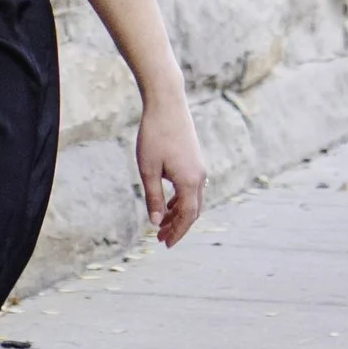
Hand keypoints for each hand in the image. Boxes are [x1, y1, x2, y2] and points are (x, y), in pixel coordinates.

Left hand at [135, 82, 205, 246]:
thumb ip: (153, 197)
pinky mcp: (194, 160)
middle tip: (161, 239)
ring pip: (192, 200)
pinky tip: (167, 203)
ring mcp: (199, 168)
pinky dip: (180, 200)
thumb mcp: (148, 169)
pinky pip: (191, 188)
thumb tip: (154, 222)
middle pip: (192, 211)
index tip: (165, 244)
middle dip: (178, 226)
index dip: (176, 232)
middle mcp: (199, 177)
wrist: (167, 103)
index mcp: (189, 182)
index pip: (186, 216)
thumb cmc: (154, 135)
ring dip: (178, 214)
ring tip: (161, 224)